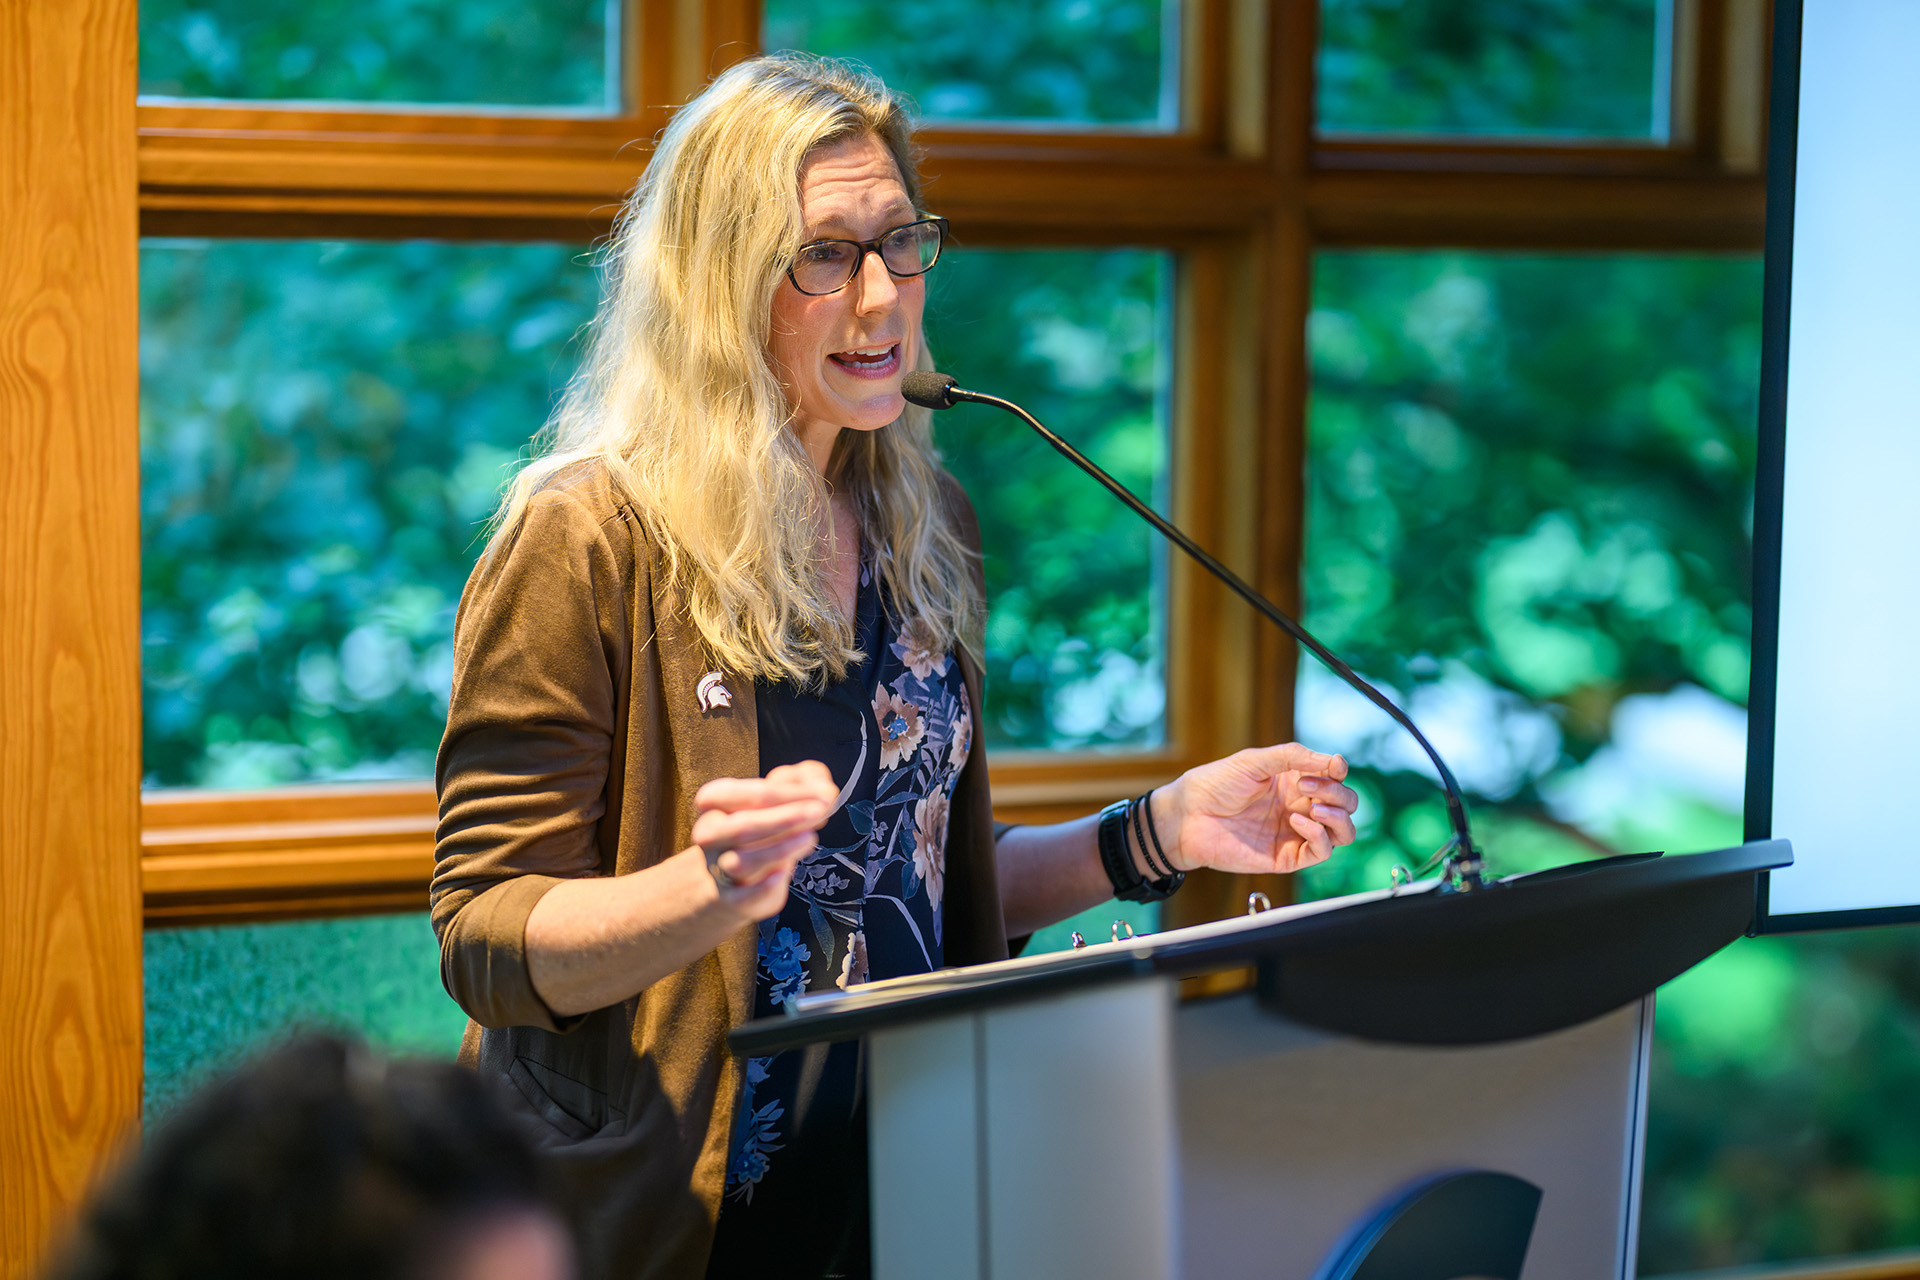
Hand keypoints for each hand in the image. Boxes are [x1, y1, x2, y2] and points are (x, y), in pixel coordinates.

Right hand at [692, 761, 837, 919]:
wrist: (731, 874)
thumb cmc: (762, 824)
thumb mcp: (783, 793)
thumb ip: (807, 780)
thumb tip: (824, 788)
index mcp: (716, 800)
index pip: (751, 794)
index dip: (790, 793)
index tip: (824, 792)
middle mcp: (710, 833)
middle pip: (743, 826)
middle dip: (785, 818)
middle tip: (821, 810)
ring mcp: (718, 867)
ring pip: (742, 862)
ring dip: (778, 849)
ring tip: (810, 837)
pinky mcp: (732, 898)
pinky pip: (744, 896)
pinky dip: (762, 887)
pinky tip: (783, 873)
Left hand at [1156, 744, 1357, 875]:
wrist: (1187, 816)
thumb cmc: (1215, 785)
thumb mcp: (1254, 761)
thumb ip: (1293, 757)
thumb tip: (1333, 761)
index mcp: (1294, 782)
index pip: (1336, 778)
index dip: (1339, 771)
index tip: (1333, 766)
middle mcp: (1300, 806)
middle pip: (1346, 805)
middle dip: (1339, 793)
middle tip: (1308, 786)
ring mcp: (1295, 833)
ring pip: (1343, 832)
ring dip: (1338, 817)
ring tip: (1314, 807)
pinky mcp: (1287, 857)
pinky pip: (1321, 851)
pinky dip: (1319, 835)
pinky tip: (1299, 820)